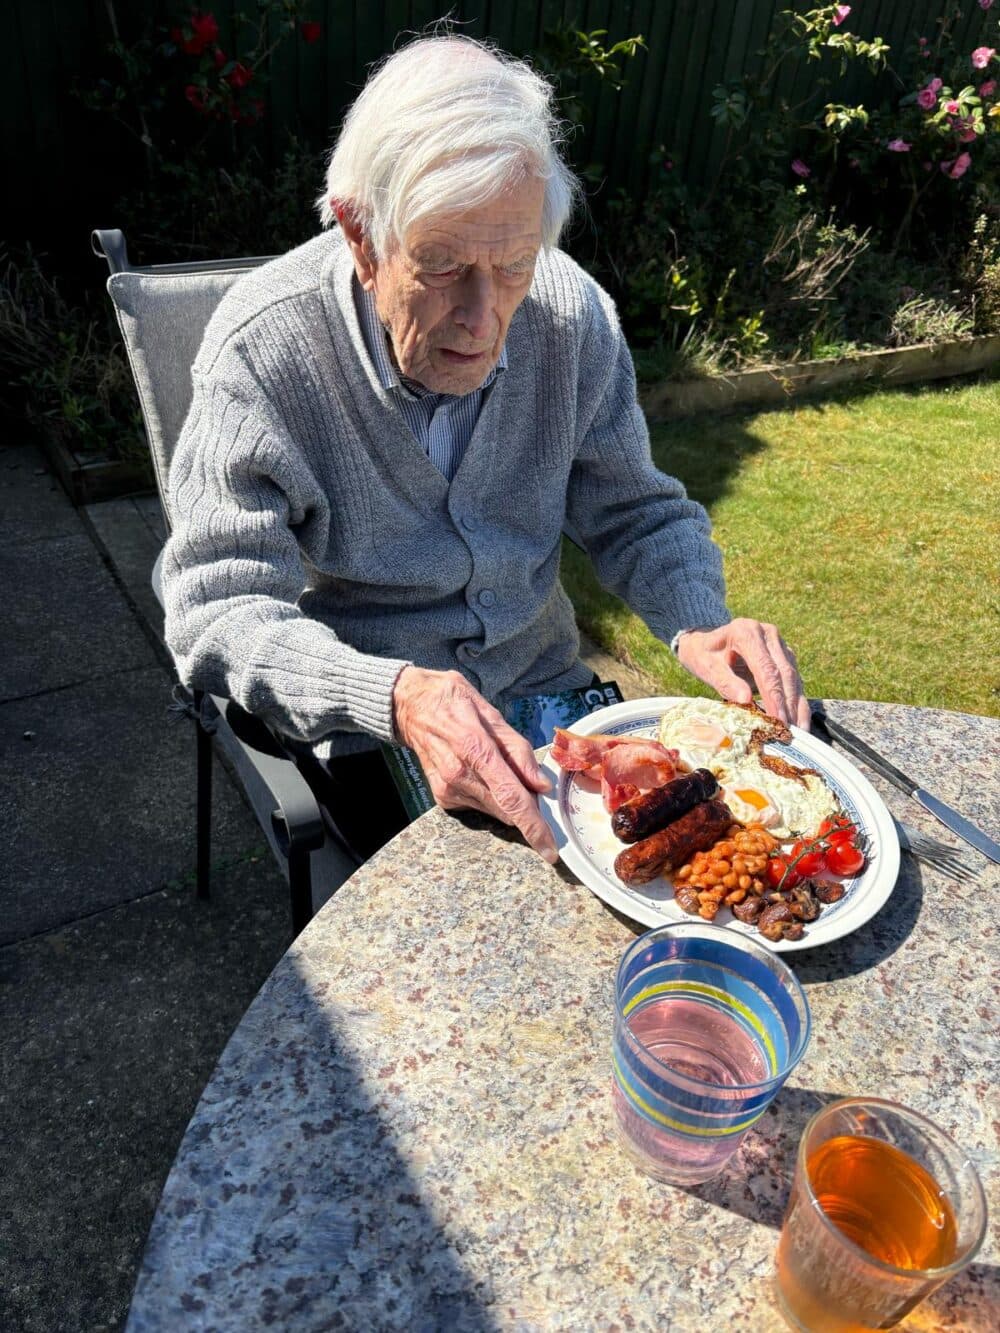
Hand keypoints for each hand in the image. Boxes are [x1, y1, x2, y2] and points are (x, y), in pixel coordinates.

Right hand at [393, 666, 557, 862]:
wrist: (411, 706)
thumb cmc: (455, 703)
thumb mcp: (492, 714)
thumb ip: (519, 751)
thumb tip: (541, 785)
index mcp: (474, 748)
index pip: (510, 796)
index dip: (533, 826)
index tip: (549, 849)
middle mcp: (458, 774)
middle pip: (506, 809)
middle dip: (527, 806)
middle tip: (529, 781)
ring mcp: (447, 788)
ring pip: (495, 810)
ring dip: (507, 800)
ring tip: (498, 768)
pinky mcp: (443, 797)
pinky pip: (480, 807)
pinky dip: (490, 797)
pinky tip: (480, 773)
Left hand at [676, 619, 810, 728]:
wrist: (705, 641)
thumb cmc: (702, 654)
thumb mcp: (706, 667)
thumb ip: (725, 682)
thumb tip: (745, 700)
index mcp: (746, 632)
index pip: (765, 668)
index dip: (774, 696)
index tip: (778, 720)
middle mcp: (767, 634)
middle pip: (784, 673)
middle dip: (788, 705)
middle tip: (789, 732)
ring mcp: (779, 644)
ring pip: (793, 677)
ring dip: (796, 706)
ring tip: (798, 732)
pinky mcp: (784, 655)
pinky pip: (795, 680)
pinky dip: (797, 702)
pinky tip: (799, 722)